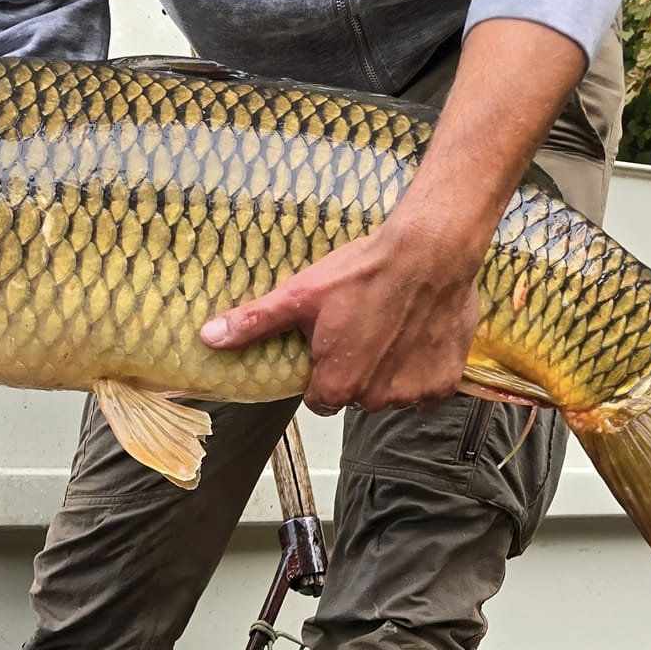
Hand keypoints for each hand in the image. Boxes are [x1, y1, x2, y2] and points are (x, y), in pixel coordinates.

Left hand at [201, 210, 481, 414]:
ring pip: (391, 393)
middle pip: (356, 396)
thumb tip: (208, 338)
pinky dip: (423, 371)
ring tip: (394, 326)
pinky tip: (418, 337)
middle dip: (358, 369)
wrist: (431, 249)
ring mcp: (410, 395)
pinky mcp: (442, 385)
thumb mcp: (301, 294)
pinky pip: (427, 392)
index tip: (334, 341)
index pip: (320, 398)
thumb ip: (255, 323)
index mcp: (335, 387)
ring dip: (391, 370)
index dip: (324, 370)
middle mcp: (373, 400)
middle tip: (366, 326)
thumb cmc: (364, 270)